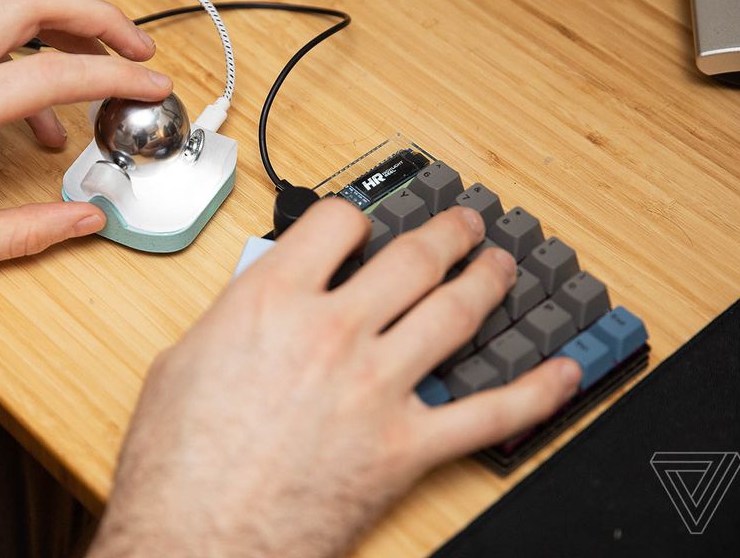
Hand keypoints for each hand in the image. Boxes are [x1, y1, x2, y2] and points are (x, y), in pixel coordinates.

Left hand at [0, 0, 170, 283]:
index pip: (49, 73)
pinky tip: (34, 112)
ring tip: (101, 68)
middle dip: (98, 14)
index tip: (152, 84)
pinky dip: (24, 48)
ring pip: (4, 2)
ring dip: (63, 23)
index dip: (115, 76)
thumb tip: (85, 220)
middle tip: (138, 48)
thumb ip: (23, 233)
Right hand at [90, 200, 581, 557]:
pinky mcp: (405, 448)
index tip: (365, 223)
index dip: (357, 215)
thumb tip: (262, 306)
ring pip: (456, 314)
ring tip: (502, 266)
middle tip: (466, 225)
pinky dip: (537, 391)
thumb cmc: (176, 461)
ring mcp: (377, 388)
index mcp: (272, 300)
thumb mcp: (184, 361)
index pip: (337, 222)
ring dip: (489, 282)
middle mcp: (333, 332)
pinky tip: (563, 371)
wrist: (194, 537)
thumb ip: (237, 318)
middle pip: (413, 258)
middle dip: (448, 233)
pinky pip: (489, 414)